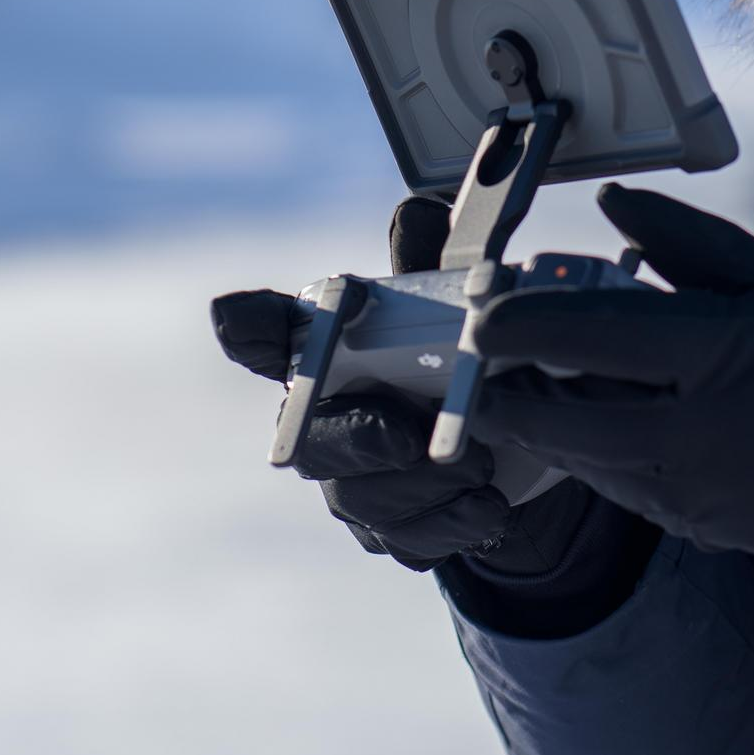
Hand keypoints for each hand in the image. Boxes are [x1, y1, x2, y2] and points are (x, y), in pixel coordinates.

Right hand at [210, 196, 600, 573]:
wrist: (517, 446)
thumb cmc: (464, 356)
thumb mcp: (461, 307)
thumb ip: (433, 266)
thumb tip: (418, 214)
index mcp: (327, 348)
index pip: (263, 332)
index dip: (246, 326)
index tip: (236, 316)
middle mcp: (322, 414)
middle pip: (310, 436)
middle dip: (358, 438)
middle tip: (407, 437)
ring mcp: (349, 478)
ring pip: (360, 498)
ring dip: (423, 489)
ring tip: (481, 472)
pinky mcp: (386, 529)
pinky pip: (402, 540)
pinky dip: (449, 526)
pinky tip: (487, 510)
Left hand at [470, 184, 753, 553]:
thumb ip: (682, 239)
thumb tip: (608, 204)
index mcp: (717, 354)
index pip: (589, 338)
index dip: (521, 327)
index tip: (484, 317)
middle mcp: (701, 432)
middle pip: (567, 421)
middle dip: (506, 399)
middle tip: (481, 376)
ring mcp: (702, 493)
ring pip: (589, 465)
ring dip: (549, 431)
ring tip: (525, 399)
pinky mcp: (706, 528)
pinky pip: (629, 494)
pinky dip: (603, 461)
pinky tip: (598, 430)